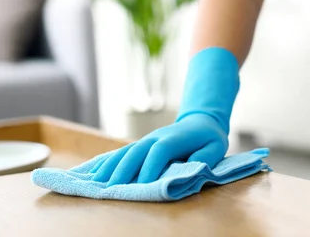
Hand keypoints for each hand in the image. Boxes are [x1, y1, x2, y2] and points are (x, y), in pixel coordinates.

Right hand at [97, 47, 239, 185]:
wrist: (199, 121)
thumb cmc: (208, 138)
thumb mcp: (215, 146)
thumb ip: (204, 158)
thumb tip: (191, 168)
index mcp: (173, 139)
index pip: (159, 152)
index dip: (150, 167)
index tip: (144, 185)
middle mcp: (155, 138)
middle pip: (135, 153)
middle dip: (123, 171)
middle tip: (111, 189)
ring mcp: (145, 140)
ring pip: (124, 153)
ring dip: (109, 167)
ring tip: (96, 183)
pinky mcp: (140, 146)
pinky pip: (119, 153)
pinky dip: (106, 162)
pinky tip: (93, 172)